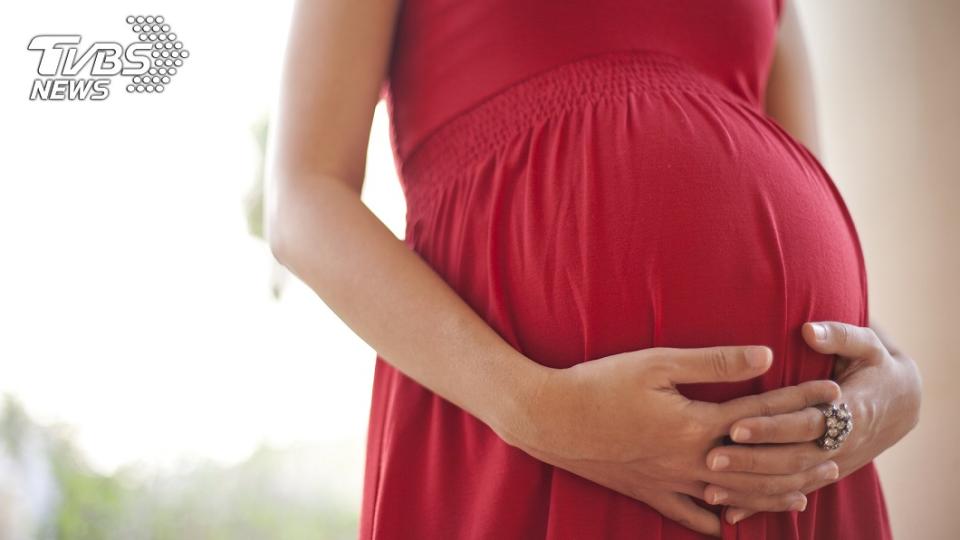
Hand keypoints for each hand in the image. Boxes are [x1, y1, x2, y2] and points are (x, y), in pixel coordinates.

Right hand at [507, 345, 840, 536]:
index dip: (801, 402)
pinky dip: (715, 520)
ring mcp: (670, 482)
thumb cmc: (600, 383)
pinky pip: (689, 514)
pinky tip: (728, 523)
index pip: (763, 412)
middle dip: (803, 457)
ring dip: (774, 493)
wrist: (550, 419)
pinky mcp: (647, 491)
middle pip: (761, 464)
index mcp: (697, 424)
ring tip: (805, 493)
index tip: (832, 394)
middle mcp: (692, 460)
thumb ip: (713, 362)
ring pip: (735, 495)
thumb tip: (764, 356)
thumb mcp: (656, 363)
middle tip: (837, 451)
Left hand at [703, 321, 921, 524]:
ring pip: (790, 484)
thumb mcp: (868, 345)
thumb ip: (839, 336)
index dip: (771, 426)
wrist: (902, 403)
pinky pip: (791, 494)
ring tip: (711, 489)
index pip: (805, 422)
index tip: (735, 425)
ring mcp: (833, 464)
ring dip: (751, 490)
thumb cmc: (876, 366)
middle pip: (792, 459)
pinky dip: (762, 506)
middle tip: (711, 459)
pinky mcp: (823, 475)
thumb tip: (809, 330)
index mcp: (849, 410)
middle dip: (751, 461)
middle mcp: (841, 444)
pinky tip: (731, 515)